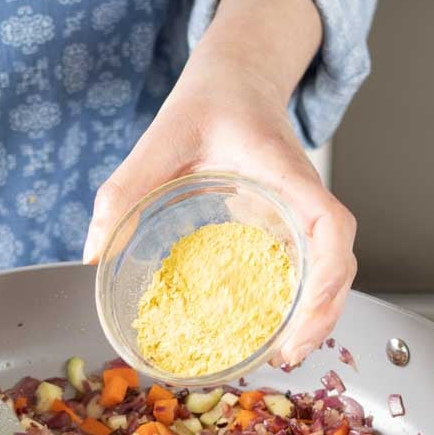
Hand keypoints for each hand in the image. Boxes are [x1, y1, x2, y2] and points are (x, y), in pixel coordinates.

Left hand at [82, 0, 354, 368]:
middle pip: (339, 262)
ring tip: (283, 354)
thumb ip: (124, 189)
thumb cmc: (208, 103)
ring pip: (330, 271)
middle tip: (287, 354)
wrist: (235, 80)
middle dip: (323, 312)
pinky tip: (275, 331)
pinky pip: (307, 268)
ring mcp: (300, 214)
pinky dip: (301, 304)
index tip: (311, 304)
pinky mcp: (289, 226)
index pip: (331, 223)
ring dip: (316, 316)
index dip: (330, 268)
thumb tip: (94, 251)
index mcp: (286, 173)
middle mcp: (303, 198)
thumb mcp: (160, 137)